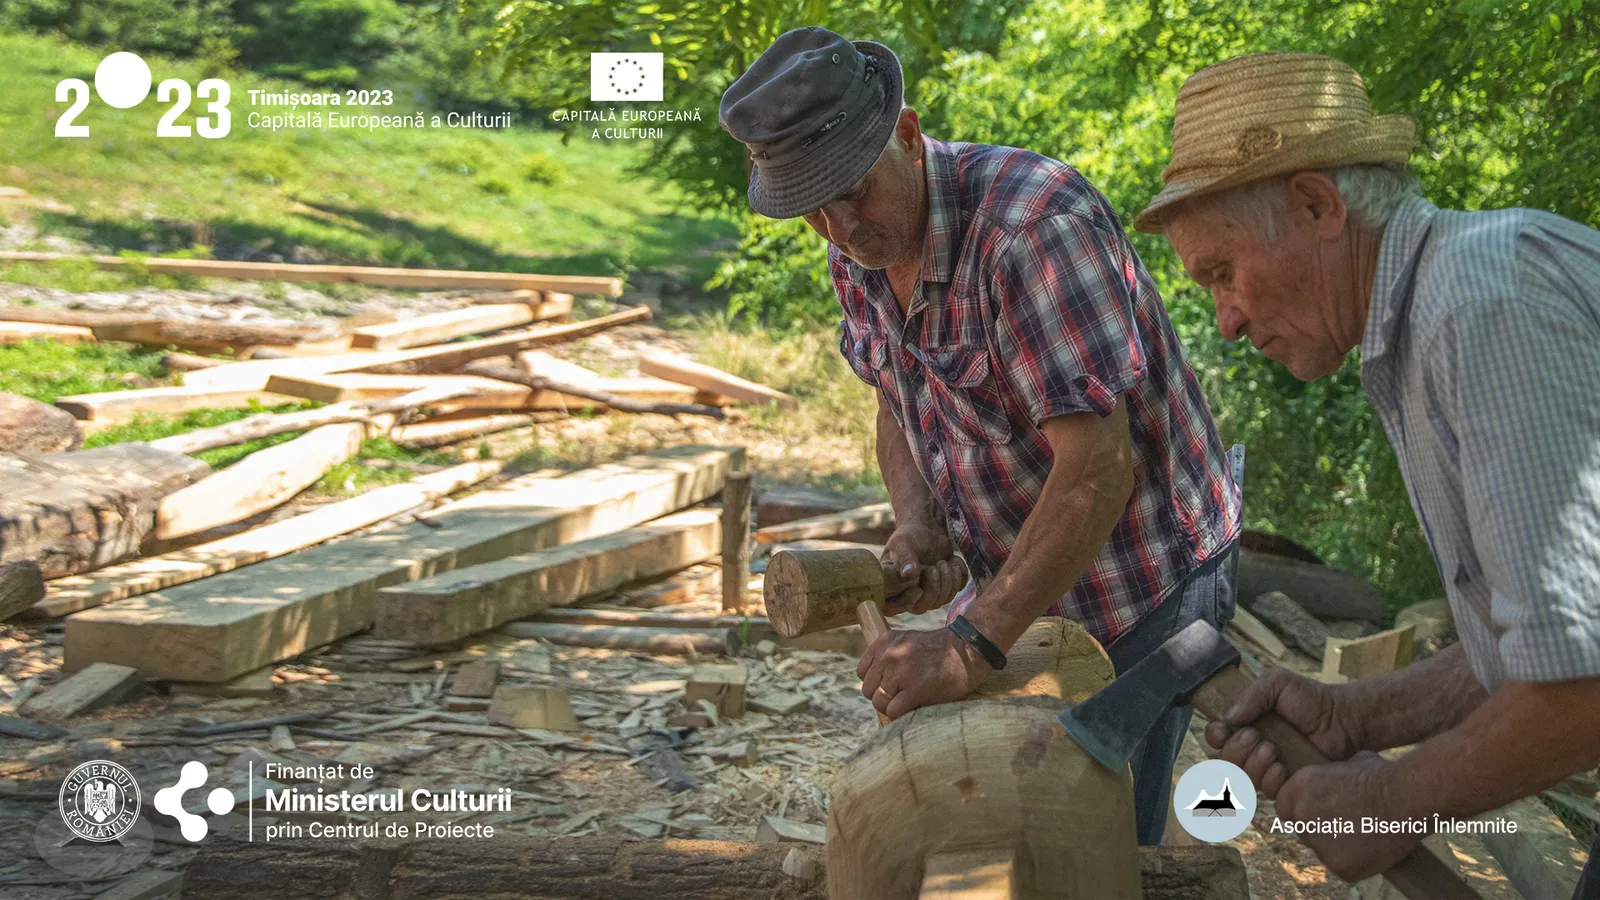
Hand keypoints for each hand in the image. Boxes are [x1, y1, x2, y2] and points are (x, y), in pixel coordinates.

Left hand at [858, 627, 989, 720]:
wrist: (966, 651)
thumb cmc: (937, 651)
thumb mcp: (906, 642)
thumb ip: (886, 657)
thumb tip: (872, 687)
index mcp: (883, 642)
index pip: (862, 672)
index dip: (876, 682)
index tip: (891, 683)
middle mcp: (888, 656)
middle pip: (868, 690)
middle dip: (883, 696)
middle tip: (902, 694)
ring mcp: (900, 673)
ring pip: (879, 703)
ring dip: (892, 707)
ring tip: (909, 700)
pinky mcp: (914, 690)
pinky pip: (893, 712)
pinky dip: (901, 714)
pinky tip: (914, 706)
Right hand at [880, 521, 963, 614]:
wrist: (928, 527)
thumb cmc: (910, 534)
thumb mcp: (902, 542)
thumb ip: (904, 558)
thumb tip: (908, 575)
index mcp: (891, 584)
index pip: (892, 608)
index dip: (906, 604)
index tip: (917, 589)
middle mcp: (908, 592)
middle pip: (921, 607)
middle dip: (933, 588)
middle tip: (935, 567)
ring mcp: (928, 592)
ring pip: (941, 601)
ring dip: (948, 580)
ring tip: (943, 561)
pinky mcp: (946, 587)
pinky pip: (956, 591)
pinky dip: (959, 576)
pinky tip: (952, 561)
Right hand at [1205, 667, 1362, 797]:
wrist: (1343, 719)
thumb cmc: (1311, 699)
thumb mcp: (1278, 683)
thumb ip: (1251, 694)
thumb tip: (1228, 718)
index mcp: (1245, 722)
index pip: (1215, 736)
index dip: (1216, 736)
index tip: (1227, 729)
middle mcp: (1252, 747)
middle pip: (1222, 761)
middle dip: (1234, 750)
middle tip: (1255, 736)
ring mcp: (1267, 766)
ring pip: (1240, 778)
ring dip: (1252, 764)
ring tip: (1272, 750)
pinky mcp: (1285, 783)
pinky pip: (1265, 791)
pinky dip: (1269, 779)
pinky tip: (1282, 768)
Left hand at [1275, 752, 1423, 881]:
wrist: (1406, 797)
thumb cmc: (1382, 775)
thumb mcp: (1346, 764)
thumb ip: (1329, 777)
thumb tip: (1333, 778)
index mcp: (1299, 789)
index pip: (1285, 807)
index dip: (1303, 809)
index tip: (1321, 810)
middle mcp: (1302, 817)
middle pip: (1302, 829)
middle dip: (1319, 827)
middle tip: (1346, 823)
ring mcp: (1319, 844)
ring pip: (1321, 849)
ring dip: (1336, 844)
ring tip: (1364, 833)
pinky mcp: (1339, 866)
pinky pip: (1341, 866)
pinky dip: (1354, 861)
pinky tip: (1372, 847)